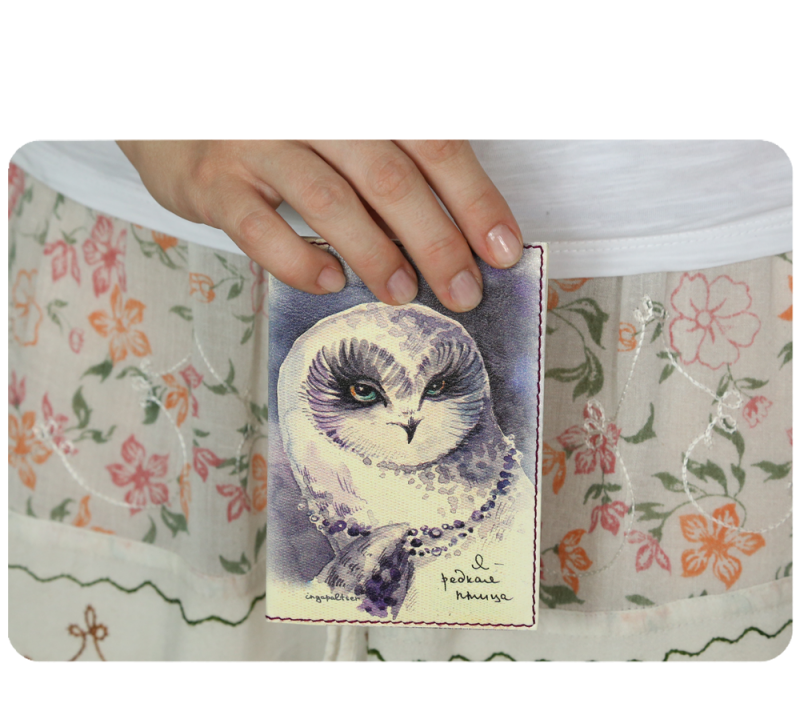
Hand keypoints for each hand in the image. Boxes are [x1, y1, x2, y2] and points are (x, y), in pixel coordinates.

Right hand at [116, 139, 522, 311]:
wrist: (179, 115)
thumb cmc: (276, 131)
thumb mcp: (341, 134)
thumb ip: (388, 172)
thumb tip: (450, 235)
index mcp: (359, 102)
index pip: (434, 147)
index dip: (474, 201)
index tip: (502, 250)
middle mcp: (314, 114)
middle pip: (392, 178)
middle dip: (437, 241)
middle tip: (463, 290)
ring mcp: (261, 144)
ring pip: (332, 201)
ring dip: (376, 254)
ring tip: (402, 293)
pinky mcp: (217, 182)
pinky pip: (261, 227)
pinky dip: (299, 260)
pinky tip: (328, 281)